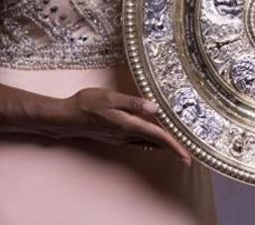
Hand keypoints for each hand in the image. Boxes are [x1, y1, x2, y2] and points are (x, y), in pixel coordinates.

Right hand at [57, 88, 191, 164]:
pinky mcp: (115, 136)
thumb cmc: (86, 105)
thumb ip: (132, 103)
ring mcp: (120, 138)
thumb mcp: (109, 98)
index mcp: (128, 125)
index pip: (158, 136)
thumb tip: (155, 109)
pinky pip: (137, 141)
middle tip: (187, 155)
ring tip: (175, 145)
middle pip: (155, 142)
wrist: (66, 118)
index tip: (187, 156)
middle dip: (172, 148)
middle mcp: (126, 135)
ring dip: (161, 145)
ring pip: (147, 142)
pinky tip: (151, 138)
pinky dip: (149, 141)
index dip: (174, 145)